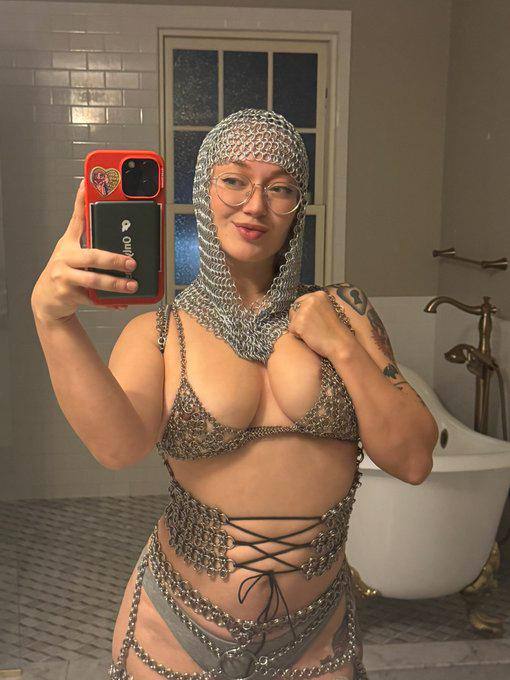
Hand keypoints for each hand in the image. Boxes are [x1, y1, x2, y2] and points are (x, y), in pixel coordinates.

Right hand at [31, 179, 136, 322]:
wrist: (46, 299)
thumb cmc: (65, 272)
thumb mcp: (72, 252)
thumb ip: (88, 238)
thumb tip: (112, 226)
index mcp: (68, 244)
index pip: (76, 218)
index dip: (81, 200)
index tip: (88, 183)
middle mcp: (65, 258)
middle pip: (92, 256)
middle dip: (114, 260)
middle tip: (132, 263)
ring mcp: (65, 277)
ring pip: (94, 281)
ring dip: (116, 284)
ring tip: (132, 286)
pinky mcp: (68, 296)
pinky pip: (94, 299)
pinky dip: (110, 302)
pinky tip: (122, 302)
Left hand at [287, 290, 356, 358]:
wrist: (340, 344)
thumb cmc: (334, 331)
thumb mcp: (326, 310)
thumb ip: (314, 306)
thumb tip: (299, 307)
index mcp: (319, 295)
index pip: (300, 301)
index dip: (302, 313)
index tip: (311, 321)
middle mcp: (311, 299)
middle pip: (293, 309)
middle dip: (298, 320)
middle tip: (312, 328)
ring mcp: (304, 310)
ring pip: (292, 320)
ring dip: (299, 329)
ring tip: (313, 332)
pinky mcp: (298, 322)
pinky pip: (291, 330)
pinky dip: (298, 336)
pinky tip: (310, 337)